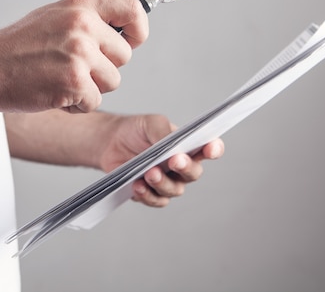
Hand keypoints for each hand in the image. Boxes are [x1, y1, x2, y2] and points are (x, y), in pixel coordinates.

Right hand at [0, 0, 147, 112]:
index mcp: (80, 8)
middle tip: (75, 68)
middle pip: (124, 56)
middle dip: (104, 68)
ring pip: (113, 82)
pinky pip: (94, 102)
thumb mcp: (53, 17)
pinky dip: (76, 105)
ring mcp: (79, 55)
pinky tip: (54, 93)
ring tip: (60, 80)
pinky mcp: (74, 83)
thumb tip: (121, 34)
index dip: (138, 30)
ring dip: (91, 89)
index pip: (132, 9)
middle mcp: (83, 28)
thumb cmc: (15, 47)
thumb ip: (87, 21)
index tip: (133, 41)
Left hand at [98, 114, 223, 206]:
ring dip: (163, 183)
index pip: (209, 149)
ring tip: (150, 173)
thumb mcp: (151, 124)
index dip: (214, 149)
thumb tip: (173, 144)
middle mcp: (182, 167)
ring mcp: (168, 182)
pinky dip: (147, 194)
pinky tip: (138, 185)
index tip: (211, 148)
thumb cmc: (136, 130)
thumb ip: (164, 132)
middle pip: (193, 173)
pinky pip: (155, 200)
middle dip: (185, 167)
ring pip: (174, 190)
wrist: (110, 141)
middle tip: (174, 160)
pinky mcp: (150, 193)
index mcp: (188, 146)